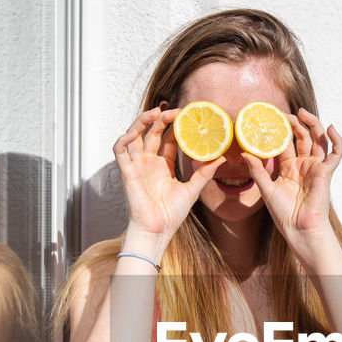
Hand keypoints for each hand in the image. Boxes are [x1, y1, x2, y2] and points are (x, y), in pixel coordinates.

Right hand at [113, 107, 224, 242]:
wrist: (157, 231)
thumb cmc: (171, 215)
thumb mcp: (192, 190)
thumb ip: (205, 173)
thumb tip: (222, 157)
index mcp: (163, 166)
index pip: (168, 139)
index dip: (175, 126)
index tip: (186, 115)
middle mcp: (149, 163)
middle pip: (151, 132)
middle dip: (161, 119)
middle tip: (174, 110)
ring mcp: (137, 166)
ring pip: (134, 136)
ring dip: (142, 121)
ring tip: (155, 112)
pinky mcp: (126, 172)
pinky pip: (119, 150)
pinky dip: (124, 138)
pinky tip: (135, 133)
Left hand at [241, 108, 341, 246]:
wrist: (299, 229)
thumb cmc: (284, 214)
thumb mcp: (266, 189)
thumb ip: (257, 171)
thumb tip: (244, 153)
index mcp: (289, 168)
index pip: (285, 143)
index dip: (280, 130)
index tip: (270, 118)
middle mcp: (303, 165)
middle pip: (303, 137)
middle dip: (295, 123)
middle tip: (285, 114)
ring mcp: (316, 167)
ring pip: (318, 140)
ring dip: (313, 124)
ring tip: (302, 113)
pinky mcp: (326, 172)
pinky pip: (336, 153)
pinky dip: (337, 139)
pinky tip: (330, 128)